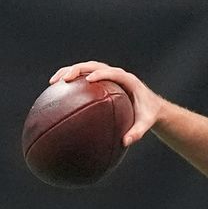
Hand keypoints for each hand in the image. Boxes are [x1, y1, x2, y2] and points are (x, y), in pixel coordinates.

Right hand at [49, 61, 163, 146]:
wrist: (152, 107)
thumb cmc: (148, 115)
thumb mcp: (145, 124)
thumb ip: (137, 132)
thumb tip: (125, 142)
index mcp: (129, 81)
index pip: (114, 73)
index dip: (102, 74)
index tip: (89, 80)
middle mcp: (118, 75)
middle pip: (96, 66)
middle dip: (79, 69)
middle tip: (65, 79)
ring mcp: (109, 76)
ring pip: (87, 68)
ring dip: (70, 71)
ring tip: (54, 82)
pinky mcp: (102, 80)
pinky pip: (85, 76)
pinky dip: (71, 80)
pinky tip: (57, 90)